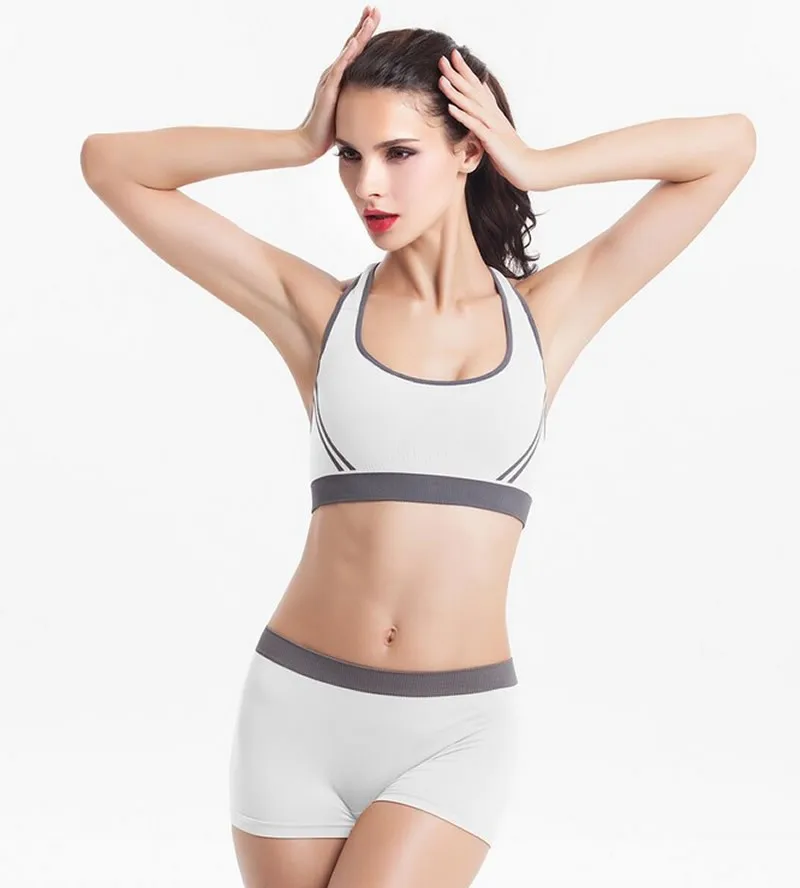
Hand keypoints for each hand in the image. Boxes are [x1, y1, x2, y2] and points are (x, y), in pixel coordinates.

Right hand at [297, 6, 381, 160]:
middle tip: (374, 8)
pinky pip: (339, 70)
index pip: (355, 50)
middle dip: (364, 25)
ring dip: (359, 35)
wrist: (310, 142)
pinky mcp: (328, 90)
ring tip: (369, 19)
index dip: (364, 33)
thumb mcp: (347, 107)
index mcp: (340, 76)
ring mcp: (330, 80)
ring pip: (347, 52)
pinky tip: (355, 44)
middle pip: (351, 44)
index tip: (374, 16)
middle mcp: (334, 73)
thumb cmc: (329, 128)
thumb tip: (371, 97)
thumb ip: (355, 96)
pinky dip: (347, 56)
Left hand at [438, 48, 533, 190]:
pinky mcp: (491, 139)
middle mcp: (492, 114)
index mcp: (493, 112)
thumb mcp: (496, 132)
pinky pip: (474, 126)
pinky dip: (462, 116)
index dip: (465, 70)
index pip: (477, 86)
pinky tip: (450, 108)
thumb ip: (486, 119)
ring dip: (456, 92)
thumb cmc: (510, 153)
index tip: (454, 54)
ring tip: (442, 79)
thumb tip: (477, 110)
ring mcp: (492, 125)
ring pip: (471, 104)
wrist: (527, 166)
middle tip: (442, 58)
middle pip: (472, 90)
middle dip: (457, 74)